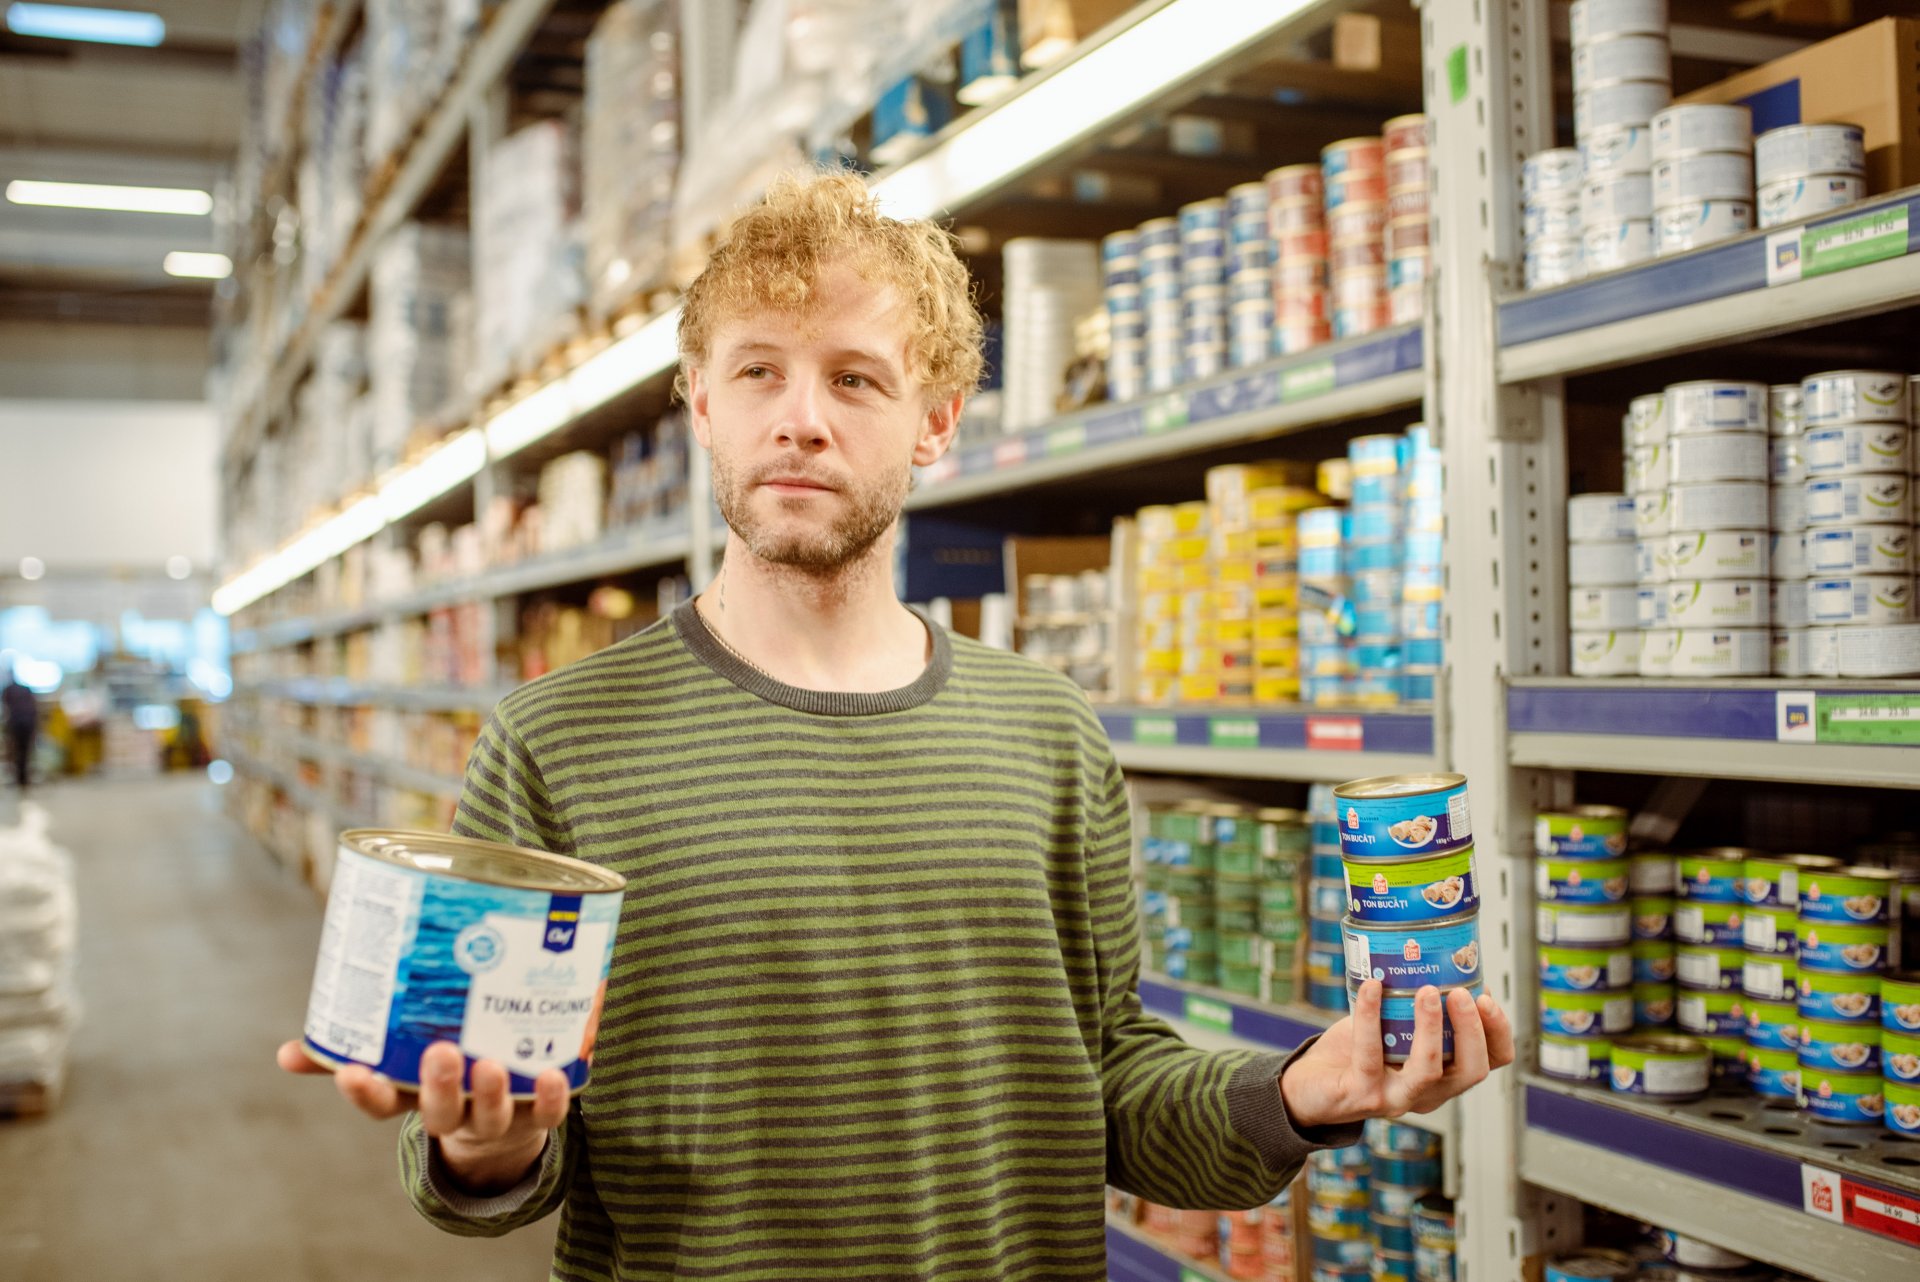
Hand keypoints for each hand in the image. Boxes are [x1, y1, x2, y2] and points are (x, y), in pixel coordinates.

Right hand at [277, 1039, 569, 1194]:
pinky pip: (549, 1114)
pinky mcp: (537, 1114)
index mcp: (416, 1099)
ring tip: (491, 1065)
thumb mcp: (398, 1061)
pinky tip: (555, 1072)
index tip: (349, 1073)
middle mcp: (455, 1113)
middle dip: (439, 1086)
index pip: (382, 1104)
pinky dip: (553, 1097)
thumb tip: (284, 1055)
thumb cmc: (446, 1074)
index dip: (365, 1092)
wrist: (508, 1118)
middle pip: (441, 1112)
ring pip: (491, 1115)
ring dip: (492, 1093)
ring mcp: (497, 1117)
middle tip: (439, 1053)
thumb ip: (353, 1048)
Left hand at [1279, 981, 1513, 1128]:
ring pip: (1428, 1070)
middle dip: (1472, 1030)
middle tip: (1462, 993)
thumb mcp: (1392, 1026)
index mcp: (1443, 1076)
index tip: (1487, 997)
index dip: (1498, 1032)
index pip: (1490, 1062)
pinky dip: (1371, 1016)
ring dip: (1431, 1028)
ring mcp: (1396, 1098)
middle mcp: (1427, 1093)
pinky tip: (1371, 987)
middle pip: (1471, 1070)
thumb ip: (1414, 1004)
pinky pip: (1370, 1055)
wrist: (1307, 1085)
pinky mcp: (1362, 1095)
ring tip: (1427, 991)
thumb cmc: (1352, 1052)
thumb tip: (1435, 958)